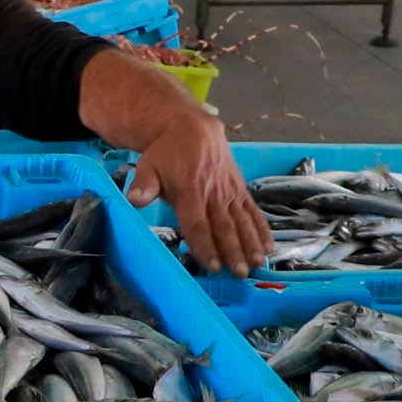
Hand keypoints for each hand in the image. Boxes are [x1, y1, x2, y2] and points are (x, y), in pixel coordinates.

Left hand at [131, 120, 272, 274]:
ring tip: (258, 263)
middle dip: (234, 251)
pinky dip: (262, 228)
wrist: (194, 128)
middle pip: (224, 227)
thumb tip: (133, 200)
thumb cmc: (168, 153)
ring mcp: (229, 192)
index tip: (214, 265)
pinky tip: (268, 245)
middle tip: (241, 273)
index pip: (198, 224)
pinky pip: (253, 211)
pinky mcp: (240, 189)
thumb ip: (144, 186)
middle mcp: (213, 194)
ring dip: (251, 243)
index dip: (206, 246)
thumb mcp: (149, 166)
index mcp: (190, 192)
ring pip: (242, 221)